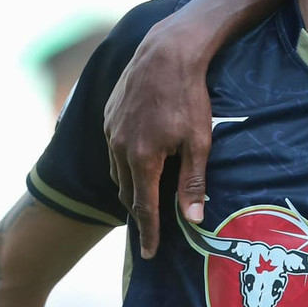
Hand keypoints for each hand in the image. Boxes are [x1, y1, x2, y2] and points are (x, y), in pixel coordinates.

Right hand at [104, 17, 212, 258]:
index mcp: (142, 159)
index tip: (149, 254)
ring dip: (130, 188)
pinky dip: (124, 164)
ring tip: (145, 199)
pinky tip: (137, 163)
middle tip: (151, 229)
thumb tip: (192, 219)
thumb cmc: (189, 97)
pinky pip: (113, 150)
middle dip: (139, 212)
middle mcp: (119, 148)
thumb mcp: (199, 142)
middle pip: (127, 192)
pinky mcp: (108, 115)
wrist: (166, 52)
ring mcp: (110, 130)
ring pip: (117, 172)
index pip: (143, 207)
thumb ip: (193, 182)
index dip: (148, 233)